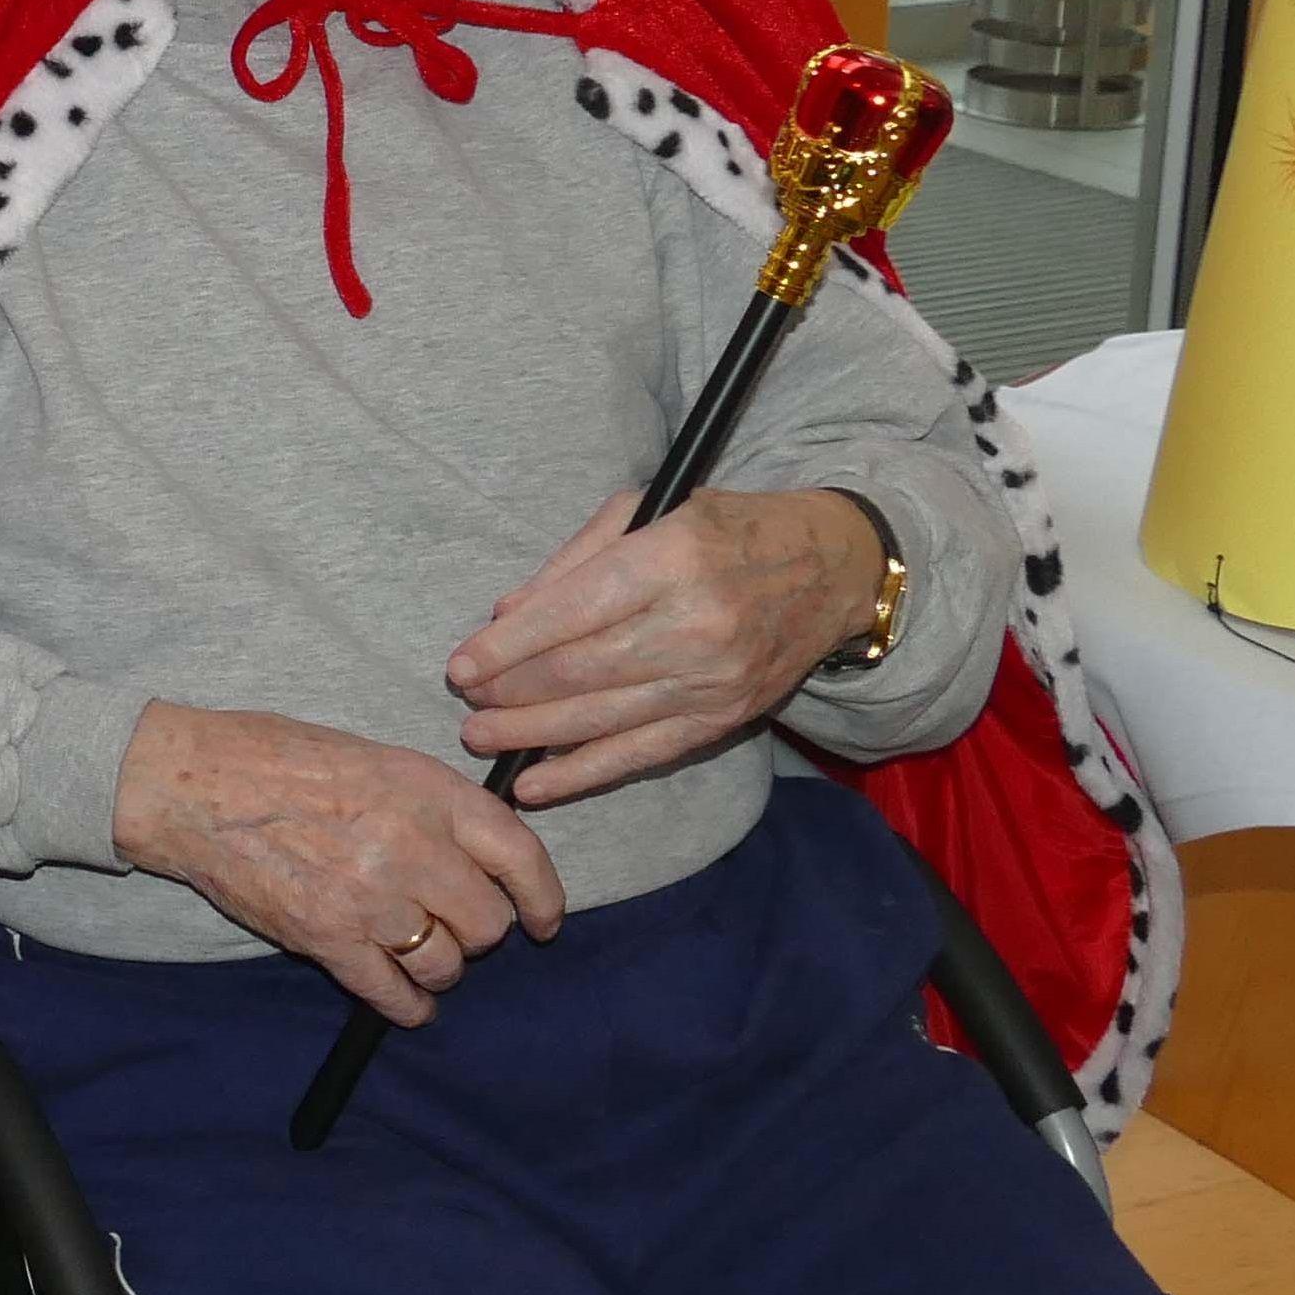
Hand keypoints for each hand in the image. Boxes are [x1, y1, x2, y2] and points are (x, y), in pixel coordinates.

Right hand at [111, 701, 566, 1026]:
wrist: (192, 783)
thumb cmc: (273, 757)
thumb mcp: (374, 757)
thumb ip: (431, 804)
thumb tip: (477, 848)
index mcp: (428, 791)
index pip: (520, 856)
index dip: (543, 898)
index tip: (543, 920)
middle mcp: (411, 845)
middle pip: (486, 923)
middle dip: (474, 932)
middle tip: (448, 924)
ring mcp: (370, 896)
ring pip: (444, 963)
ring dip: (438, 967)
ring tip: (417, 954)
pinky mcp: (327, 938)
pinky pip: (391, 992)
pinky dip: (407, 1006)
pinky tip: (406, 1002)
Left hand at [445, 488, 883, 808]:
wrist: (834, 568)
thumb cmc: (726, 529)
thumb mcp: (650, 511)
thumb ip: (573, 562)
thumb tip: (505, 615)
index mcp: (672, 559)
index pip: (571, 613)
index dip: (507, 647)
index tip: (460, 665)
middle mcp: (695, 625)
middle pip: (580, 672)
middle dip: (510, 692)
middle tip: (466, 701)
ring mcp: (713, 680)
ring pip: (602, 719)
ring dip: (531, 734)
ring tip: (480, 737)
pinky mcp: (724, 719)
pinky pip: (640, 755)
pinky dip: (582, 774)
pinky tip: (534, 783)